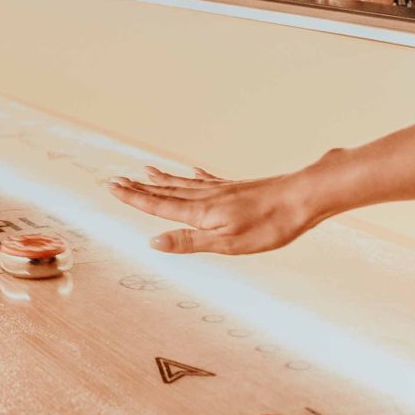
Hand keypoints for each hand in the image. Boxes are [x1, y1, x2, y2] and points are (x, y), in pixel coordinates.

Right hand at [109, 161, 323, 255]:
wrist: (303, 198)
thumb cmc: (269, 226)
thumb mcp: (228, 244)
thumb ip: (189, 241)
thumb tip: (153, 242)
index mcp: (201, 212)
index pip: (159, 206)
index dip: (134, 198)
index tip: (112, 186)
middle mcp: (207, 197)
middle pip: (167, 192)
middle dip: (141, 188)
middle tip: (117, 179)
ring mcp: (223, 190)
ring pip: (185, 184)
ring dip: (163, 180)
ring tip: (146, 171)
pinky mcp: (239, 188)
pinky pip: (208, 179)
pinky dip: (194, 175)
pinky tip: (191, 170)